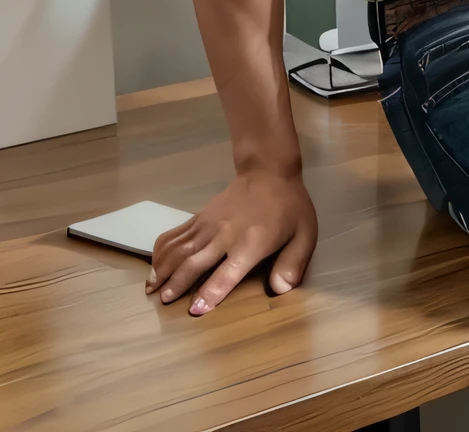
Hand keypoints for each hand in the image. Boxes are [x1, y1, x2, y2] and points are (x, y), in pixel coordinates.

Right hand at [145, 169, 317, 314]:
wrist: (269, 171)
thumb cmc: (289, 207)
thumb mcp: (304, 234)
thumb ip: (293, 264)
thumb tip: (281, 290)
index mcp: (251, 243)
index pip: (227, 272)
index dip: (211, 292)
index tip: (195, 310)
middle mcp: (225, 234)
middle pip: (195, 261)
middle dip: (178, 282)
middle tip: (163, 301)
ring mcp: (209, 224)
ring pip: (181, 248)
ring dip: (164, 268)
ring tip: (150, 288)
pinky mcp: (200, 216)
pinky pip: (177, 234)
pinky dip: (162, 249)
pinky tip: (153, 264)